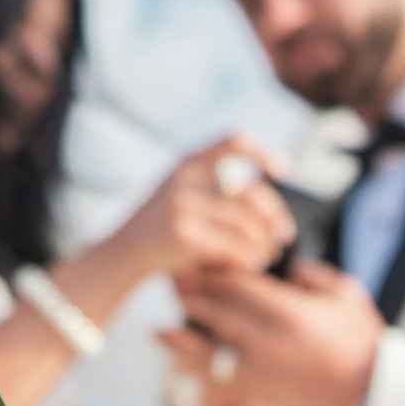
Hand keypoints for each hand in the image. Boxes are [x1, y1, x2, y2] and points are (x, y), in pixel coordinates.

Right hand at [111, 135, 295, 285]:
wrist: (121, 253)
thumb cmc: (159, 226)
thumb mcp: (177, 190)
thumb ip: (211, 184)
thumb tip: (266, 194)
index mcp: (188, 161)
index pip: (233, 141)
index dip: (263, 153)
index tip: (283, 171)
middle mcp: (185, 177)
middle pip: (251, 191)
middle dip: (274, 214)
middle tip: (283, 233)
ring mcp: (182, 205)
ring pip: (246, 223)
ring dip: (265, 241)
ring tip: (268, 253)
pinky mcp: (182, 234)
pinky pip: (232, 246)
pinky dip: (249, 257)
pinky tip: (252, 263)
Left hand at [157, 259, 383, 405]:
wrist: (374, 396)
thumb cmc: (362, 342)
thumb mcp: (344, 295)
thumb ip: (312, 276)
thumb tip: (287, 269)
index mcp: (288, 311)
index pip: (236, 283)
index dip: (213, 269)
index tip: (198, 258)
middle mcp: (266, 341)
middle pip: (214, 312)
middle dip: (190, 295)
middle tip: (170, 282)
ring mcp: (260, 372)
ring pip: (207, 352)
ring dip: (181, 340)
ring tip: (158, 332)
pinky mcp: (261, 396)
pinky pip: (218, 383)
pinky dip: (197, 374)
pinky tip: (180, 369)